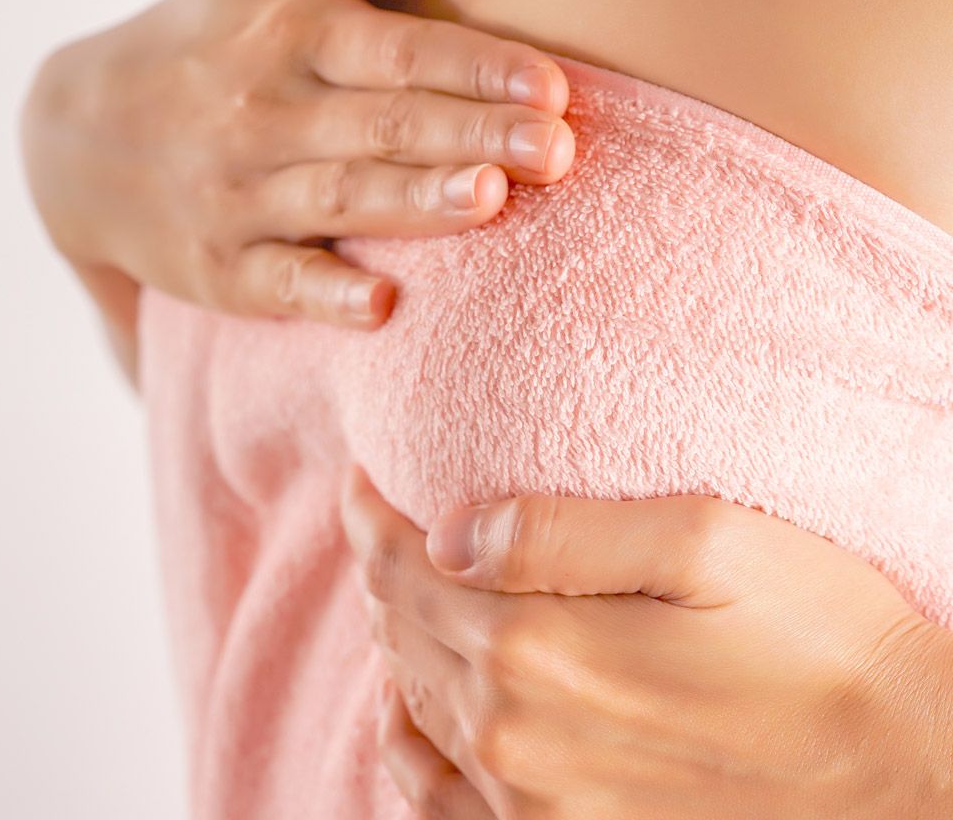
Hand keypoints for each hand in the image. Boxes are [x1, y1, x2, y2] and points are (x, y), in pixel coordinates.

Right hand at [19, 0, 572, 357]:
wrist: (77, 144)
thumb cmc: (201, 50)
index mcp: (286, 37)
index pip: (398, 50)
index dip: (478, 68)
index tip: (554, 88)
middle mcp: (263, 114)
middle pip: (384, 124)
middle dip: (473, 135)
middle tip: (558, 152)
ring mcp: (238, 197)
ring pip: (341, 197)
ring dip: (415, 199)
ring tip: (489, 199)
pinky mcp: (221, 269)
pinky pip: (278, 283)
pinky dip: (327, 294)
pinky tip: (384, 305)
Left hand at [341, 466, 952, 819]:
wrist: (907, 787)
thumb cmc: (819, 644)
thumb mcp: (706, 542)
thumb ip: (563, 532)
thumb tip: (454, 528)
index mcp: (537, 650)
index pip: (405, 568)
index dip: (371, 514)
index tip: (361, 474)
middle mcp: (513, 741)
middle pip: (402, 631)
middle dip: (381, 564)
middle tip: (379, 512)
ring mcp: (531, 812)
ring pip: (413, 704)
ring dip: (394, 636)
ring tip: (397, 582)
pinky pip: (437, 798)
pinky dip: (408, 739)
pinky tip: (410, 705)